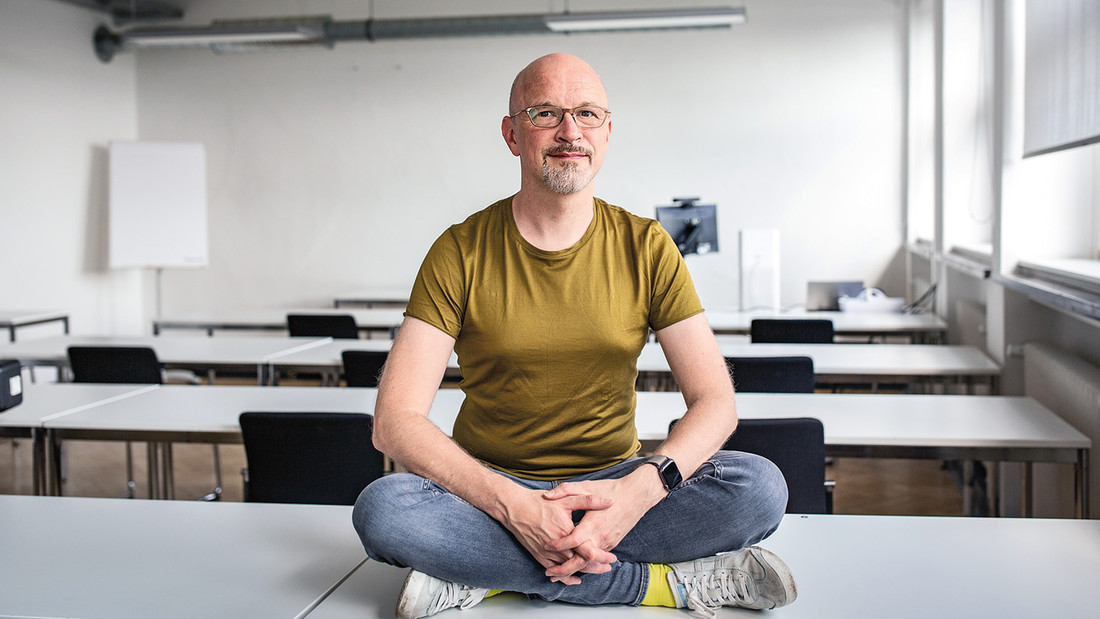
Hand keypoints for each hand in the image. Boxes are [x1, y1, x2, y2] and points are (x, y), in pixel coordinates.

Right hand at [497, 486, 613, 584]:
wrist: (514, 508)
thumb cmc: (539, 502)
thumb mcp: (565, 499)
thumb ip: (588, 501)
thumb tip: (609, 501)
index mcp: (566, 532)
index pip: (588, 551)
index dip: (602, 557)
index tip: (612, 559)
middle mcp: (557, 546)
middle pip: (580, 563)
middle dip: (596, 567)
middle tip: (608, 568)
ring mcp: (547, 553)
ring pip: (569, 569)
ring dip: (583, 571)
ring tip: (597, 571)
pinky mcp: (539, 556)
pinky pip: (555, 571)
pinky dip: (566, 577)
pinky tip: (575, 578)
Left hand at [541, 469, 666, 581]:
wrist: (637, 495)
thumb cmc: (611, 489)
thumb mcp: (587, 486)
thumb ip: (565, 490)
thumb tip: (547, 495)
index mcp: (592, 523)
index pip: (573, 541)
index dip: (558, 545)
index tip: (546, 545)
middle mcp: (600, 536)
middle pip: (581, 561)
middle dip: (564, 570)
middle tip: (549, 574)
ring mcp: (608, 542)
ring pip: (589, 562)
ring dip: (574, 569)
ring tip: (557, 573)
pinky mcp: (612, 543)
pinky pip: (597, 558)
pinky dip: (586, 564)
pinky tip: (575, 566)